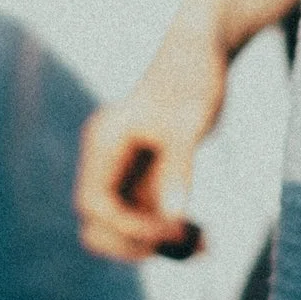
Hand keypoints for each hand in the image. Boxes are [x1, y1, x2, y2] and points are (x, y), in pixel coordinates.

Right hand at [75, 15, 231, 261]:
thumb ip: (178, 167)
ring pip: (125, 233)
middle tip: (190, 239)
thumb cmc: (193, 77)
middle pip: (100, 228)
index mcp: (103, 142)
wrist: (202, 52)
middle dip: (141, 242)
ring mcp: (122, 174)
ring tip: (205, 246)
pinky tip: (204, 238)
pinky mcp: (141, 181)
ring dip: (160, 247)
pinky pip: (147, 224)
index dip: (129, 225)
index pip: (95, 205)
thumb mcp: (190, 121)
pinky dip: (171, 235)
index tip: (172, 226)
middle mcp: (105, 161)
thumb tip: (173, 216)